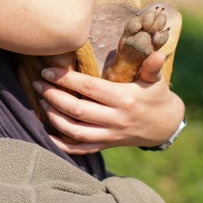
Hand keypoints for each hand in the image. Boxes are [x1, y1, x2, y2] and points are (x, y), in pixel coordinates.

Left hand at [32, 51, 185, 154]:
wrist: (165, 127)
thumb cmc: (157, 97)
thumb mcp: (157, 81)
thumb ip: (152, 67)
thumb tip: (158, 53)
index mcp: (125, 99)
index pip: (90, 88)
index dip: (66, 80)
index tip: (47, 71)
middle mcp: (116, 119)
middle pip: (78, 110)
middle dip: (54, 97)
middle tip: (37, 84)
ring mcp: (110, 135)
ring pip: (77, 131)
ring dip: (56, 118)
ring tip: (42, 102)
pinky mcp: (107, 145)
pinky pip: (82, 149)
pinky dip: (63, 145)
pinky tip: (48, 134)